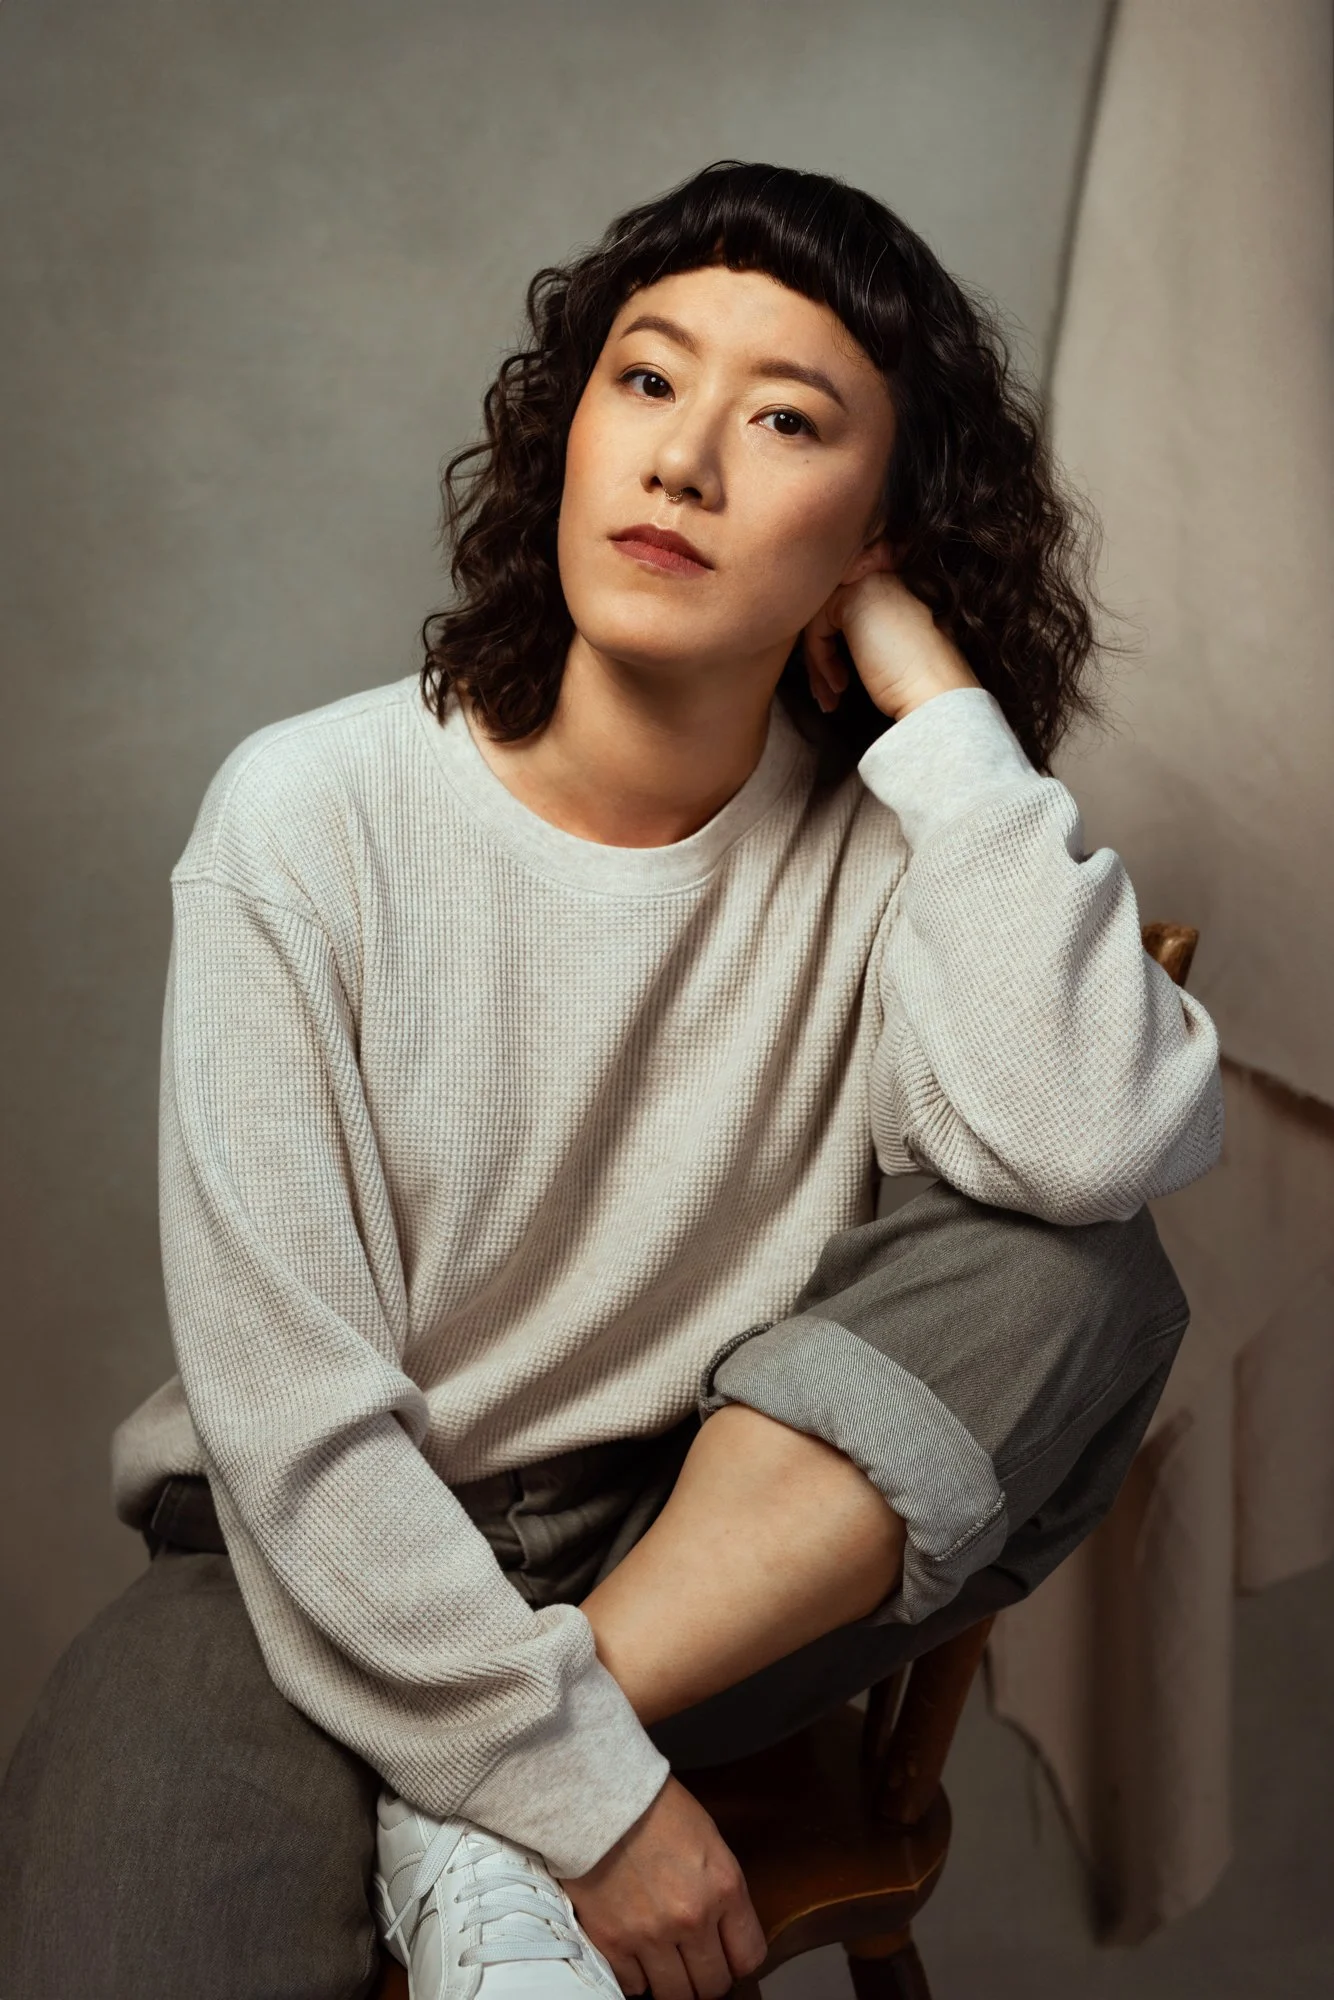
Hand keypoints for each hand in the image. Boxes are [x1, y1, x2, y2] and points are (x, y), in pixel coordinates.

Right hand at [556, 1774, 766, 1999]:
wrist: (597, 1794)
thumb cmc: (654, 1808)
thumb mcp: (708, 1840)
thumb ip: (721, 1890)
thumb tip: (724, 1932)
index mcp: (723, 1887)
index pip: (749, 1957)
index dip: (737, 1960)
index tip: (726, 1956)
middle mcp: (692, 1918)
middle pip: (712, 1985)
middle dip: (705, 1977)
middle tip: (692, 1962)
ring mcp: (650, 1935)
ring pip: (674, 1994)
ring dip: (670, 1981)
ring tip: (662, 1959)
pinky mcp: (611, 1942)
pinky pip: (632, 1987)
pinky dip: (634, 1975)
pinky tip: (633, 1950)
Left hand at [803, 538, 980, 720]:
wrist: (936, 692)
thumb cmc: (919, 682)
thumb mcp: (887, 649)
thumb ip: (863, 634)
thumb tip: (826, 642)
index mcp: (896, 586)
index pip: (846, 609)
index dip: (834, 648)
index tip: (838, 683)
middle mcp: (883, 576)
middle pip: (828, 613)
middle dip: (820, 658)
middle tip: (826, 694)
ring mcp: (870, 581)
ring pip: (819, 621)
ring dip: (818, 665)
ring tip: (829, 697)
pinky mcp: (854, 596)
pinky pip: (817, 627)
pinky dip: (820, 661)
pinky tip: (839, 685)